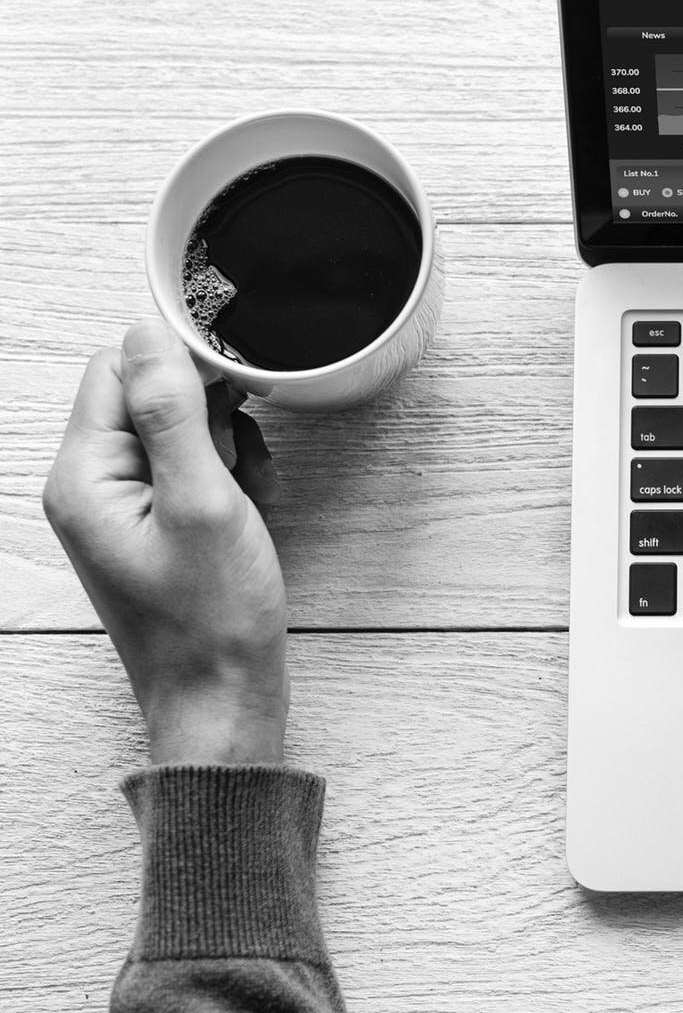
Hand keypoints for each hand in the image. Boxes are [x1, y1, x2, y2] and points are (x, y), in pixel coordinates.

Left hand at [43, 319, 286, 764]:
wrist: (223, 698)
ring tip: (248, 494)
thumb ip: (171, 412)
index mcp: (84, 476)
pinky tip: (250, 509)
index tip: (238, 385)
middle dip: (211, 414)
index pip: (119, 369)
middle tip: (242, 460)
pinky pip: (190, 469)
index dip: (183, 363)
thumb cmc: (214, 616)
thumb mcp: (203, 501)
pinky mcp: (151, 526)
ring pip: (178, 432)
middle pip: (148, 397)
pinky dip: (229, 477)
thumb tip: (149, 332)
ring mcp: (120, 508)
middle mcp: (89, 486)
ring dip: (227, 446)